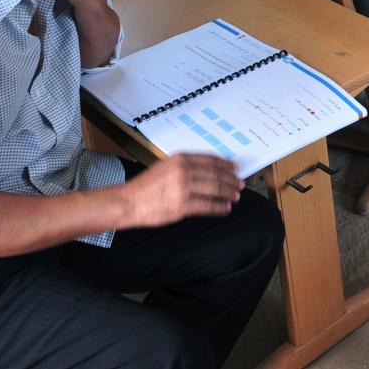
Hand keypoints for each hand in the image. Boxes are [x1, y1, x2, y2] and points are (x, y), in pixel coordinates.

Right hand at [122, 154, 242, 226]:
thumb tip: (208, 169)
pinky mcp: (181, 206)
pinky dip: (219, 207)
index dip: (225, 164)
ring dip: (228, 192)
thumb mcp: (165, 166)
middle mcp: (182, 171)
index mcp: (179, 159)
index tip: (234, 168)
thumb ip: (184, 165)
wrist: (129, 202)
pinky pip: (206, 206)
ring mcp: (183, 189)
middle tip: (240, 183)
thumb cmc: (145, 186)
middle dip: (230, 179)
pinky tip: (225, 208)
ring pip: (214, 189)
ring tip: (236, 195)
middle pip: (215, 174)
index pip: (209, 160)